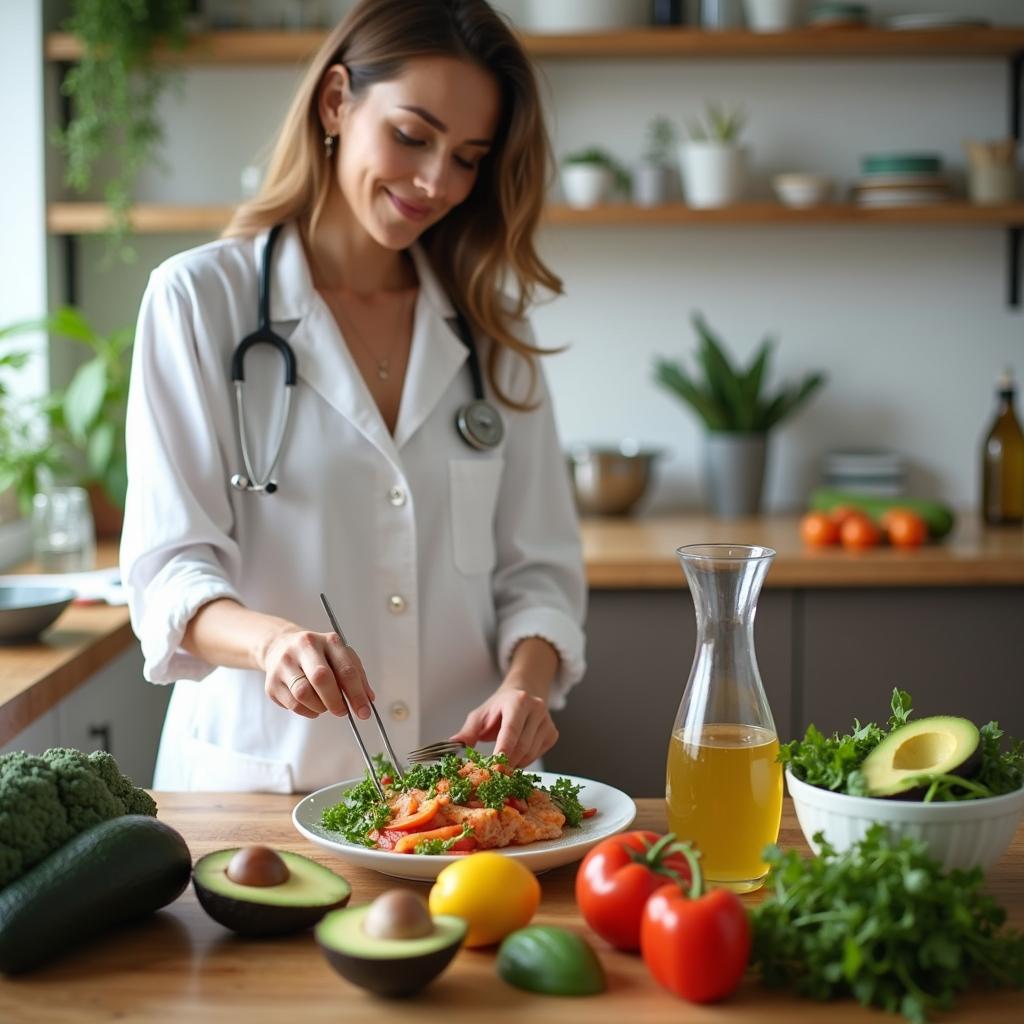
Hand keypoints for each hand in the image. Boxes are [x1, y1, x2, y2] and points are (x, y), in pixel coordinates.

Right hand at [259, 626, 374, 720]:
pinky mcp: (272, 681)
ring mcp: (285, 663)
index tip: (364, 712)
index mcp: (329, 641)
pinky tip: (311, 705)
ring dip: (320, 707)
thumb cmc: (318, 655)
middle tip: (342, 711)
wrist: (280, 646)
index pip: (346, 669)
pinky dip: (307, 711)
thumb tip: (368, 701)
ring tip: (325, 705)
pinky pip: (293, 705)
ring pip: (303, 694)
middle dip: (335, 701)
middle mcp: (305, 647)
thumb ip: (357, 677)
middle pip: (321, 678)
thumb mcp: (341, 657)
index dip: (357, 694)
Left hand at [451, 682, 557, 768]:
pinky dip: (524, 762)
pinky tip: (514, 758)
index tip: (494, 767)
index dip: (503, 751)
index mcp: (518, 701)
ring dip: (515, 764)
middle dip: (507, 763)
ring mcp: (547, 721)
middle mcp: (536, 708)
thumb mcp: (479, 716)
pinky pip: (538, 754)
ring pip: (531, 753)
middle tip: (493, 774)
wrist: (521, 696)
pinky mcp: (553, 733)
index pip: (511, 730)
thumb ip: (467, 733)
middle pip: (522, 745)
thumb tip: (451, 747)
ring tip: (501, 766)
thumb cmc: (498, 709)